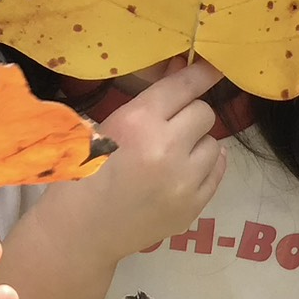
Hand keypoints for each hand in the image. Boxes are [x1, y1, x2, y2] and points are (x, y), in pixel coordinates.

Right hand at [55, 58, 225, 263]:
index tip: (214, 67)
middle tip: (171, 127)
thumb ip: (149, 100)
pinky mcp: (193, 206)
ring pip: (214, 142)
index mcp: (138, 122)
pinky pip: (217, 170)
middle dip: (189, 116)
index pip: (184, 86)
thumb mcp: (109, 126)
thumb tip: (182, 67)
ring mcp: (183, 181)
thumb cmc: (85, 171)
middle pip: (204, 113)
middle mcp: (166, 148)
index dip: (202, 73)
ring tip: (172, 156)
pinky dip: (203, 167)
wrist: (81, 230)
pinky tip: (182, 172)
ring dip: (196, 144)